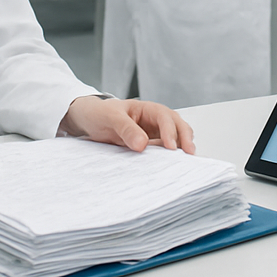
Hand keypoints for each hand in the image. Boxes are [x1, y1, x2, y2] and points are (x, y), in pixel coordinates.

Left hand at [60, 96, 195, 154]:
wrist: (86, 120)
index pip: (165, 117)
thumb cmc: (99, 113)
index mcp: (147, 109)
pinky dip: (169, 158)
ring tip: (185, 163)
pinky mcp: (148, 148)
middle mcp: (154, 122)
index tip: (171, 147)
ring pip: (174, 140)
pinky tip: (170, 167)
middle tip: (189, 154)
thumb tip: (142, 144)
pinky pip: (161, 153)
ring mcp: (153, 135)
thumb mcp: (110, 118)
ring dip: (181, 149)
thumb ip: (126, 129)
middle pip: (177, 126)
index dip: (170, 131)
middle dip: (185, 139)